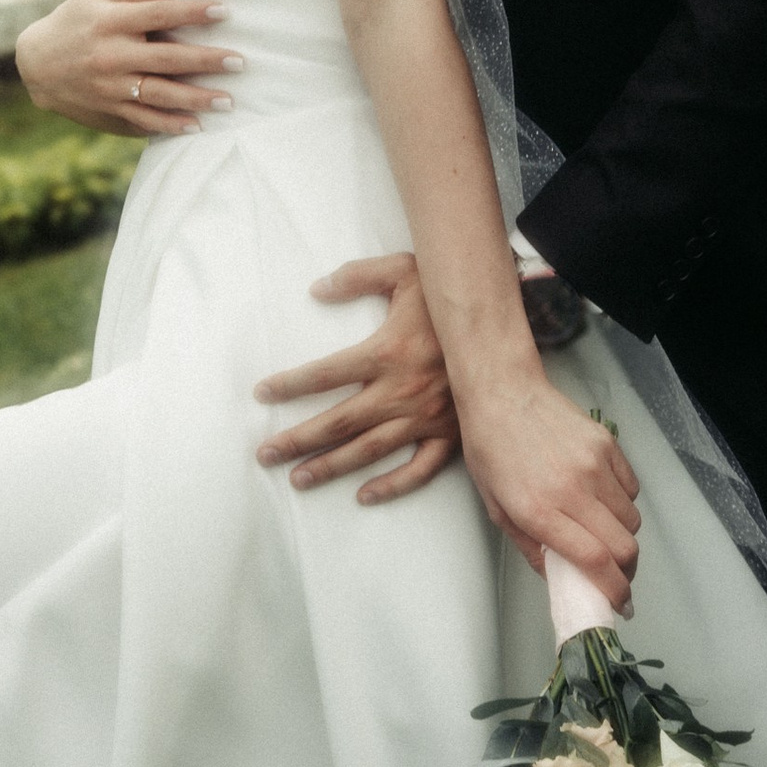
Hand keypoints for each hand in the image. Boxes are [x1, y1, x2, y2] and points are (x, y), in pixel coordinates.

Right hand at [14, 0, 239, 139]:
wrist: (36, 65)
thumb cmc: (72, 22)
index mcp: (109, 22)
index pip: (157, 14)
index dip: (191, 12)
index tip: (224, 9)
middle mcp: (111, 56)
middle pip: (166, 58)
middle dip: (206, 60)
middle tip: (239, 61)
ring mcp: (111, 87)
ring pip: (160, 94)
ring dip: (197, 98)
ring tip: (229, 100)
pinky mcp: (109, 110)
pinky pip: (145, 120)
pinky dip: (171, 125)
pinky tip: (197, 126)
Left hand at [254, 254, 461, 503]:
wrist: (504, 329)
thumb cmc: (450, 298)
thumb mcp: (405, 271)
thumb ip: (358, 276)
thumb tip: (316, 289)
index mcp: (387, 353)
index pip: (325, 374)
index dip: (290, 385)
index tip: (262, 393)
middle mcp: (401, 392)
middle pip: (339, 422)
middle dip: (299, 439)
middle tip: (265, 454)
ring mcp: (426, 418)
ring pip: (369, 450)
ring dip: (331, 466)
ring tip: (298, 479)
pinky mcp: (449, 436)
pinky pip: (418, 469)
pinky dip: (391, 486)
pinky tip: (364, 495)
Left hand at [460, 378, 641, 611]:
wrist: (502, 391)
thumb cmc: (491, 448)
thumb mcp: (497, 508)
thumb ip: (531, 548)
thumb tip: (559, 580)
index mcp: (540, 509)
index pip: (595, 560)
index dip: (613, 589)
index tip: (617, 601)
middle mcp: (572, 488)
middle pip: (624, 546)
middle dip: (625, 570)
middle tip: (615, 574)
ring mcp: (593, 464)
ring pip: (632, 519)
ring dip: (623, 535)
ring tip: (602, 532)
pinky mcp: (607, 444)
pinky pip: (631, 488)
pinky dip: (623, 502)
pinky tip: (602, 499)